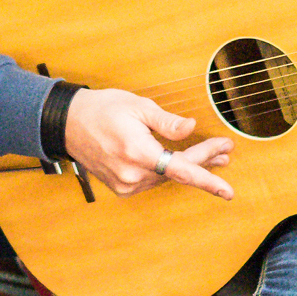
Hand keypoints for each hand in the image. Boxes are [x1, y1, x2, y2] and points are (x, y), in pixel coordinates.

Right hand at [63, 89, 234, 199]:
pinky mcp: (121, 188)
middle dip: (205, 163)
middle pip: (178, 173)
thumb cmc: (102, 109)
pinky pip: (153, 181)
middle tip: (224, 153)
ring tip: (212, 156)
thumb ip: (166, 122)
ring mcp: (125, 184)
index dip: (208, 178)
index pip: (181, 170)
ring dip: (189, 167)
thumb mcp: (137, 106)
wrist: (68, 124)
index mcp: (137, 152)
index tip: (228, 189)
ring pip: (167, 178)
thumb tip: (190, 127)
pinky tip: (182, 162)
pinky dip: (169, 172)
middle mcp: (132, 174)